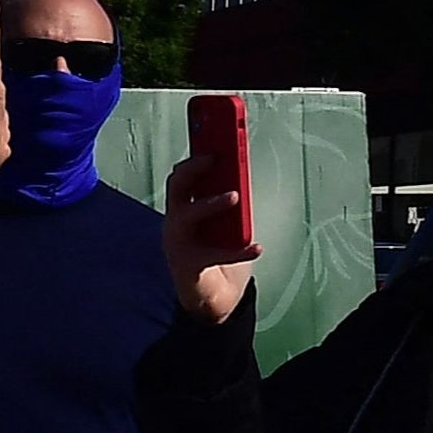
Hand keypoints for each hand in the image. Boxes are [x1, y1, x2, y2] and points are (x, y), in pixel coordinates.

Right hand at [162, 155, 260, 322]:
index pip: (183, 175)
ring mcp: (178, 243)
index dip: (193, 155)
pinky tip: (258, 247)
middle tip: (214, 159)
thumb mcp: (221, 225)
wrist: (205, 295)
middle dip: (193, 170)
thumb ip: (225, 203)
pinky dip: (239, 251)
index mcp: (182, 209)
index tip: (210, 137)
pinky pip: (215, 255)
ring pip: (187, 216)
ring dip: (210, 203)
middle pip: (176, 187)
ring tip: (235, 196)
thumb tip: (241, 178)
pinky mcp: (190, 265)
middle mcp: (174, 222)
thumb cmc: (213, 253)